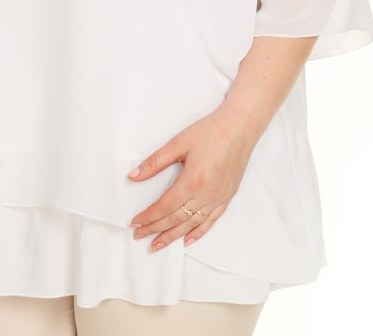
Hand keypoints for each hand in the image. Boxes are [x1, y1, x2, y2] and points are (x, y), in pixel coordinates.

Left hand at [127, 105, 258, 250]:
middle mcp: (206, 195)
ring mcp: (218, 198)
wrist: (240, 128)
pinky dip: (198, 232)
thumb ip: (155, 162)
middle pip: (176, 219)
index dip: (148, 216)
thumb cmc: (210, 131)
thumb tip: (133, 176)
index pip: (164, 206)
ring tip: (157, 244)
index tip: (135, 223)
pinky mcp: (227, 197)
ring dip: (173, 236)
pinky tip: (187, 240)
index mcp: (192, 181)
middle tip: (139, 235)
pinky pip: (210, 221)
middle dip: (155, 228)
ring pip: (191, 224)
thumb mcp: (178, 143)